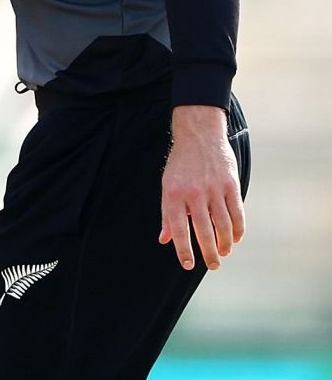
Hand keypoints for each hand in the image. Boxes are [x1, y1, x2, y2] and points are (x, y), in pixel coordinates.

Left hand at [159, 104, 244, 270]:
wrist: (199, 136)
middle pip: (204, 231)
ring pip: (223, 225)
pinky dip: (238, 230)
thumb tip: (164, 239)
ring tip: (224, 253)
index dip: (183, 249)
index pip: (179, 229)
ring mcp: (214, 189)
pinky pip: (237, 213)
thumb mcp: (167, 186)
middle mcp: (194, 193)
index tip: (189, 265)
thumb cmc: (180, 166)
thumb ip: (167, 214)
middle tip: (213, 266)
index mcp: (173, 195)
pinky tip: (235, 239)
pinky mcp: (231, 185)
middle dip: (209, 253)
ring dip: (225, 243)